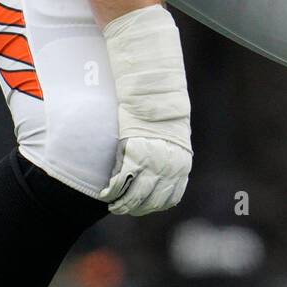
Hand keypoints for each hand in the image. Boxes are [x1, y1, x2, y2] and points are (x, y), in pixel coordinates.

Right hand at [97, 3, 191, 215]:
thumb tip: (160, 150)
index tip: (144, 206)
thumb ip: (165, 142)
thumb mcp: (169, 124)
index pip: (173, 193)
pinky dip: (114, 190)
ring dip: (124, 202)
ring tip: (112, 203)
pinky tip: (106, 193)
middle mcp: (170, 161)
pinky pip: (123, 180)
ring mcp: (153, 158)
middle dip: (139, 206)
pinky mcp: (135, 151)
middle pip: (155, 198)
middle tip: (124, 208)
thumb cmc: (158, 98)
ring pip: (138, 194)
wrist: (151, 78)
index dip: (157, 203)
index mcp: (181, 157)